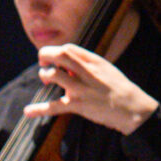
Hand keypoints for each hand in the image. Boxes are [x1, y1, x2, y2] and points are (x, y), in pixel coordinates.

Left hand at [22, 44, 159, 134]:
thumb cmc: (119, 89)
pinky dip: (39, 109)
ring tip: (46, 81)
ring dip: (45, 76)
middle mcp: (86, 72)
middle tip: (42, 63)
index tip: (53, 58)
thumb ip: (88, 65)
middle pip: (59, 56)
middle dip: (45, 56)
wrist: (132, 108)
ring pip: (53, 75)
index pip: (69, 49)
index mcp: (94, 61)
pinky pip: (54, 106)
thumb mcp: (106, 69)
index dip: (56, 51)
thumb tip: (68, 66)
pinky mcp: (78, 106)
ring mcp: (81, 89)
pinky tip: (28, 111)